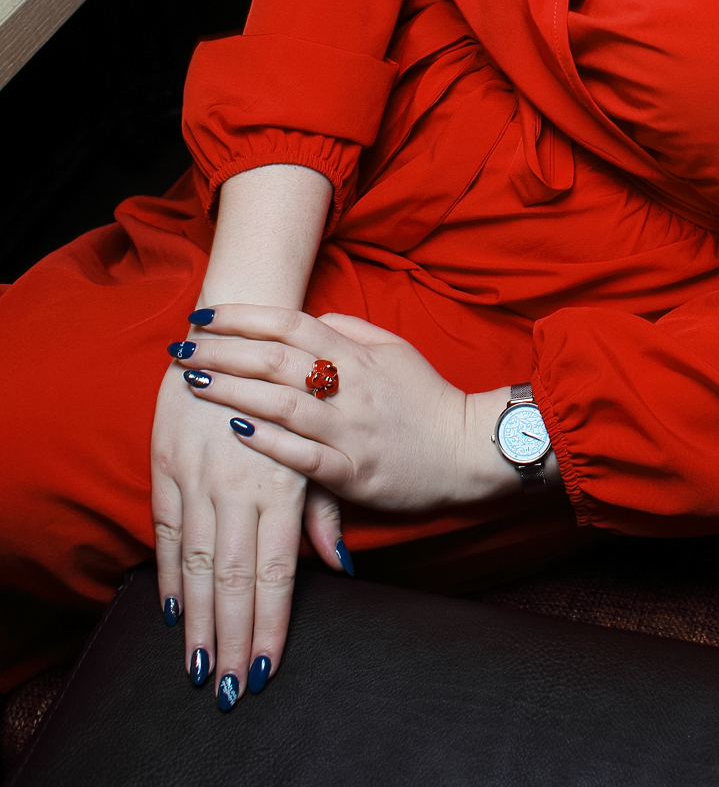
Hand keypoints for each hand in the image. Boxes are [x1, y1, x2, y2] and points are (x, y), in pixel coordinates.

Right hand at [151, 357, 331, 708]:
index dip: (269, 624)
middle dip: (230, 639)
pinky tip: (171, 610)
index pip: (275, 573)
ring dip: (196, 619)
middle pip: (233, 578)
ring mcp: (201, 474)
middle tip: (227, 691)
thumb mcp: (322, 442)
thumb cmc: (300, 389)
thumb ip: (325, 511)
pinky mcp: (169, 462)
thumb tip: (341, 566)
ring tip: (196, 667)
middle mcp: (240, 483)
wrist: (252, 323)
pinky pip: (167, 527)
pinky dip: (168, 571)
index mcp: (283, 481)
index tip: (264, 669)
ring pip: (197, 561)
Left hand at [178, 305, 525, 516]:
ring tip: (195, 382)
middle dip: (223, 350)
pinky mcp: (353, 472)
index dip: (244, 316)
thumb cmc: (427, 399)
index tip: (205, 314)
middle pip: (276, 360)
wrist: (468, 450)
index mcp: (357, 354)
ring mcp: (350, 430)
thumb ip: (351, 330)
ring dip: (233, 391)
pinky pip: (303, 456)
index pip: (290, 324)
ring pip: (282, 404)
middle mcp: (350, 387)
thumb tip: (312, 317)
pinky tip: (235, 433)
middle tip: (181, 347)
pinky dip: (267, 443)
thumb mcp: (394, 350)